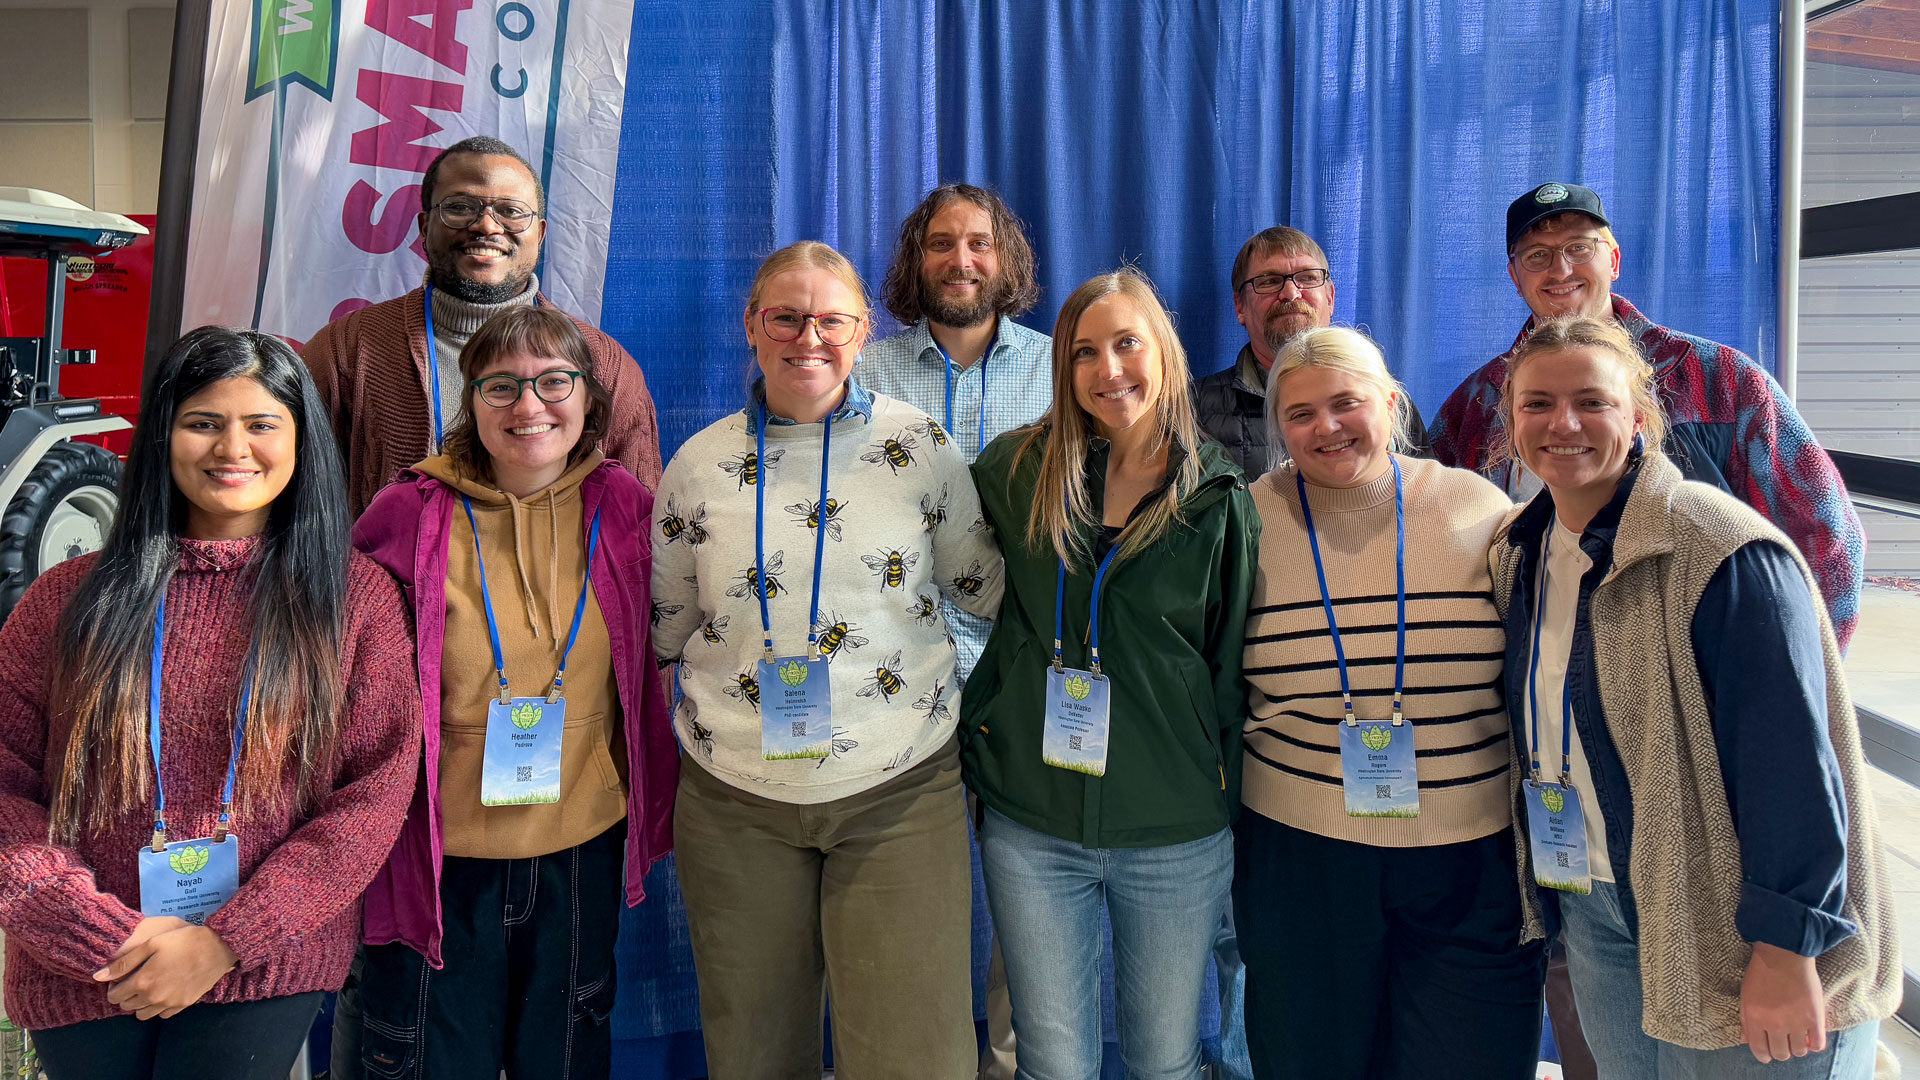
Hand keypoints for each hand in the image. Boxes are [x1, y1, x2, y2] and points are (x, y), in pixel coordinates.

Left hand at [96, 923, 238, 1019]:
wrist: (218, 947)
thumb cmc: (184, 941)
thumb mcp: (152, 944)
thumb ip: (124, 962)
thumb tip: (98, 976)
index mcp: (143, 982)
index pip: (114, 996)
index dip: (114, 986)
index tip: (121, 976)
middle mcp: (153, 998)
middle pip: (127, 1006)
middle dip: (126, 994)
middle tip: (135, 978)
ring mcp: (169, 1004)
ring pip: (142, 1014)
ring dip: (140, 1003)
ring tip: (149, 986)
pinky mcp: (183, 1005)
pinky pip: (161, 1015)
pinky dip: (158, 1007)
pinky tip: (164, 991)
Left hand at [1740, 942, 1827, 1062]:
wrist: (1783, 955)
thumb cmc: (1761, 973)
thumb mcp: (1746, 996)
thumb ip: (1746, 1020)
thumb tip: (1745, 1041)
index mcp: (1755, 1019)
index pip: (1759, 1050)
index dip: (1764, 1056)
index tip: (1767, 1055)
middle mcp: (1775, 1024)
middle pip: (1781, 1053)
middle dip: (1781, 1051)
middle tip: (1783, 1043)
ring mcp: (1796, 1022)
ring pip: (1799, 1051)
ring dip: (1797, 1047)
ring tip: (1796, 1037)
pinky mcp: (1815, 1018)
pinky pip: (1818, 1044)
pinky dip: (1814, 1045)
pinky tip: (1810, 1037)